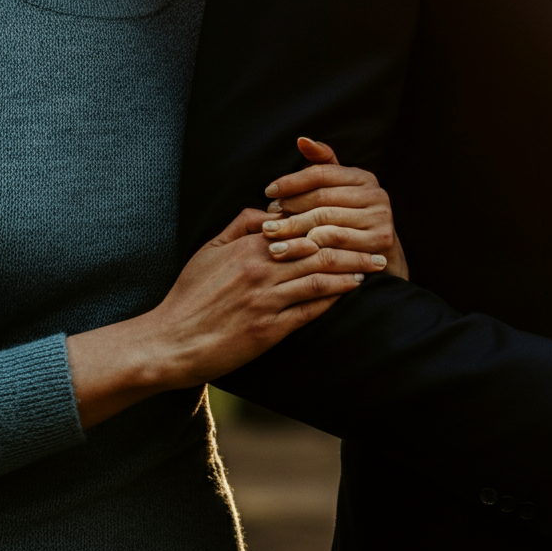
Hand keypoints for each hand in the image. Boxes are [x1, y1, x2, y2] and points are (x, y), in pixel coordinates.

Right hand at [65, 208, 386, 427]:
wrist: (171, 341)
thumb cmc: (188, 297)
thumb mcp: (207, 251)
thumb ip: (237, 225)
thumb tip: (269, 209)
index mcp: (245, 246)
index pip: (298, 226)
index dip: (329, 222)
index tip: (352, 220)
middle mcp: (259, 269)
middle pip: (316, 250)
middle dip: (352, 245)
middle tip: (380, 243)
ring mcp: (265, 299)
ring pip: (319, 277)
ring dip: (352, 270)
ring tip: (375, 267)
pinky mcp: (269, 329)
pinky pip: (310, 309)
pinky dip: (335, 298)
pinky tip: (353, 291)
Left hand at [258, 138, 409, 280]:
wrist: (382, 264)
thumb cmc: (352, 227)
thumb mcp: (339, 196)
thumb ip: (322, 168)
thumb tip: (301, 140)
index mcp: (364, 178)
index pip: (321, 173)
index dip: (292, 181)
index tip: (269, 192)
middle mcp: (377, 194)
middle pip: (321, 198)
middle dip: (290, 209)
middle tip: (267, 220)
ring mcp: (381, 217)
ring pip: (325, 220)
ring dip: (295, 230)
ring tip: (273, 237)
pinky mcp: (380, 240)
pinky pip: (336, 241)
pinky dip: (311, 246)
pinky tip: (293, 252)